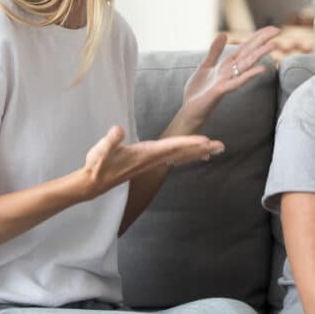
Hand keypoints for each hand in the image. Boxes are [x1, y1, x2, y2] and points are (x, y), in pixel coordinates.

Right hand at [80, 126, 223, 199]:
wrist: (92, 183)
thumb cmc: (97, 165)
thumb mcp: (101, 151)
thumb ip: (110, 141)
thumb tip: (118, 130)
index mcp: (146, 153)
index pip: (171, 146)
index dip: (188, 142)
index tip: (205, 140)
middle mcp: (153, 158)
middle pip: (182, 152)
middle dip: (201, 148)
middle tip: (221, 146)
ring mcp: (152, 161)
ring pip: (180, 155)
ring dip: (198, 151)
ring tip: (215, 149)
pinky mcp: (149, 162)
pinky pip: (173, 158)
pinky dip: (186, 155)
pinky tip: (195, 155)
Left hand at [178, 26, 279, 130]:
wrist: (189, 111)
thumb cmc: (198, 92)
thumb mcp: (206, 66)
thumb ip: (215, 51)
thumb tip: (223, 34)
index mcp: (227, 65)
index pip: (245, 48)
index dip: (257, 37)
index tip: (272, 28)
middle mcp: (231, 72)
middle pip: (249, 53)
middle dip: (262, 41)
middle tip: (278, 30)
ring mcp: (227, 81)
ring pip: (246, 65)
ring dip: (259, 55)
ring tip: (273, 45)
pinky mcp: (220, 90)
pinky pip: (236, 82)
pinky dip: (249, 75)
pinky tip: (261, 69)